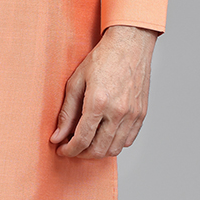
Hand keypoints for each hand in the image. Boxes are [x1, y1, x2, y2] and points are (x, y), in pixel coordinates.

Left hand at [50, 24, 158, 157]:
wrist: (130, 44)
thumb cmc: (102, 59)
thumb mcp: (76, 82)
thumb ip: (66, 112)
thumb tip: (57, 137)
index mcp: (98, 102)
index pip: (81, 139)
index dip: (69, 150)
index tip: (61, 150)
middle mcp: (118, 111)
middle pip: (98, 150)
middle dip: (82, 154)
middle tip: (72, 148)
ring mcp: (132, 114)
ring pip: (114, 149)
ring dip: (98, 152)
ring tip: (87, 142)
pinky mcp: (141, 114)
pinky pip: (128, 140)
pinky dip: (114, 144)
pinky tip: (104, 135)